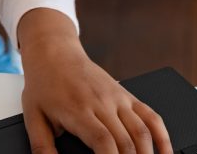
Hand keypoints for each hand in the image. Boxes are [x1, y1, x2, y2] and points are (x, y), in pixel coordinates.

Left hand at [18, 9, 172, 153]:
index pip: (103, 142)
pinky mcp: (126, 94)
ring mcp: (116, 97)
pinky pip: (151, 116)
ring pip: (142, 132)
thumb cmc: (43, 84)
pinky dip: (163, 137)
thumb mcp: (33, 115)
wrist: (53, 51)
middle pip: (126, 142)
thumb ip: (42, 146)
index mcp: (78, 110)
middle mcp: (101, 102)